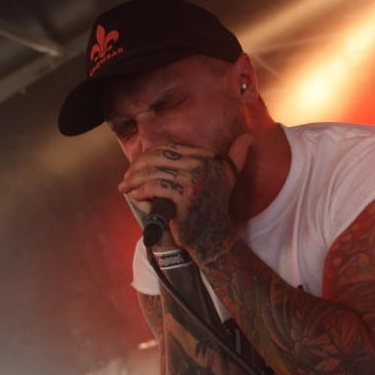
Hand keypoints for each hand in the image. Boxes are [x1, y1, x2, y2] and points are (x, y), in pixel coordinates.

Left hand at [118, 134, 251, 253]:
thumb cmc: (214, 208)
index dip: (150, 154)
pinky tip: (134, 195)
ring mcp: (193, 180)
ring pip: (155, 172)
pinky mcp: (185, 196)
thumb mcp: (227, 179)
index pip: (170, 147)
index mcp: (207, 159)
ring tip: (125, 187)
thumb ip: (236, 157)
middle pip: (160, 157)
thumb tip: (249, 136)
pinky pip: (156, 187)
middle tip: (126, 177)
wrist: (213, 237)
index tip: (137, 165)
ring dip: (135, 179)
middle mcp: (202, 166)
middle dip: (138, 166)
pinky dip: (142, 190)